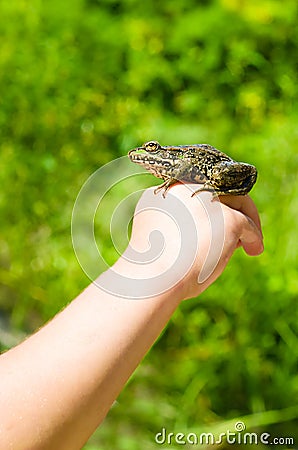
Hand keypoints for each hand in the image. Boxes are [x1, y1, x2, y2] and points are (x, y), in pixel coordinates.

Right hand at [115, 184, 262, 300]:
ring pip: (237, 203)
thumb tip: (203, 229)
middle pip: (220, 192)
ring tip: (249, 245)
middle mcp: (188, 187)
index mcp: (167, 191)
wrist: (153, 276)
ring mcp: (209, 201)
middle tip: (240, 232)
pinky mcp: (228, 218)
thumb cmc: (154, 266)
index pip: (198, 191)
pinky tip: (254, 249)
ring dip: (246, 222)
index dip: (211, 207)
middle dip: (231, 210)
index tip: (215, 224)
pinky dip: (254, 237)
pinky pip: (248, 224)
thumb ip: (179, 221)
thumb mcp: (161, 233)